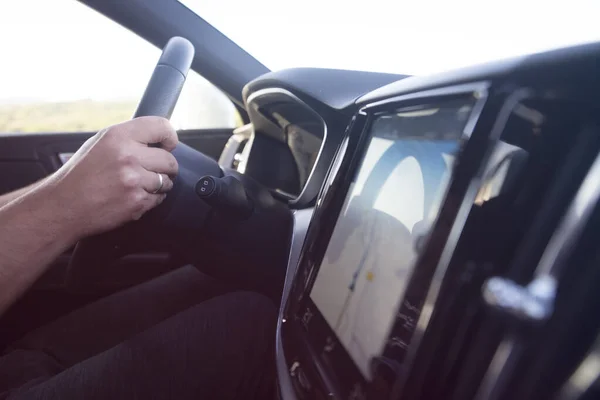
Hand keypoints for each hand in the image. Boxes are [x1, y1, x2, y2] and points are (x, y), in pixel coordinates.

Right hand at [46, 116, 178, 237]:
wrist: (63, 206)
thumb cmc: (81, 175)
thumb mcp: (100, 143)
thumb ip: (129, 138)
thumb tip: (159, 139)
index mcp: (118, 136)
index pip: (161, 127)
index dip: (170, 137)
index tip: (168, 145)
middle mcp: (128, 156)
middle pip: (169, 159)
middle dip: (165, 167)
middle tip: (153, 171)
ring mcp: (134, 180)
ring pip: (167, 181)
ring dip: (159, 185)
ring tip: (139, 185)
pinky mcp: (137, 202)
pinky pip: (159, 199)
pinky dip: (151, 199)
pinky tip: (133, 196)